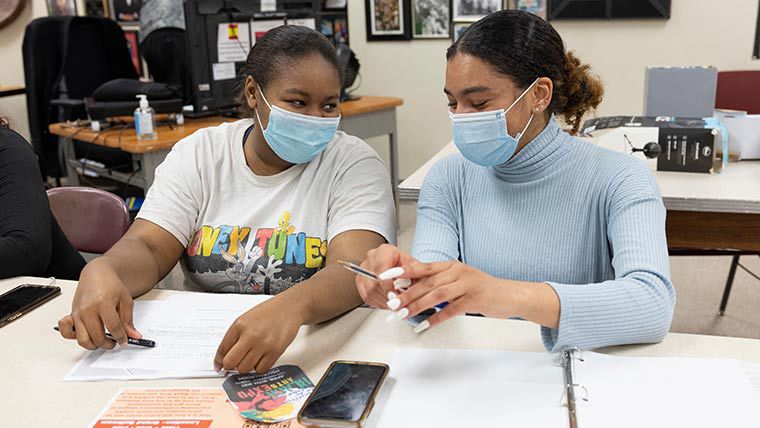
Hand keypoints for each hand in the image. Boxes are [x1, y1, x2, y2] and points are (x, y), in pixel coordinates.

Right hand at [57, 262, 141, 349]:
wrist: (96, 274)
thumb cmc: (110, 285)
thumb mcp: (125, 300)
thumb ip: (128, 320)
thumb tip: (133, 335)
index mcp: (103, 303)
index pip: (113, 327)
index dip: (121, 337)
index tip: (125, 341)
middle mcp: (87, 309)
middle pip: (97, 336)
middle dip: (108, 344)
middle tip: (115, 342)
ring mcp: (77, 313)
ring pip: (83, 339)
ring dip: (94, 345)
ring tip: (103, 341)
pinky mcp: (71, 314)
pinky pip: (66, 331)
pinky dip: (73, 337)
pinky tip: (86, 334)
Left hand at [214, 297, 302, 372]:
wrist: (289, 308)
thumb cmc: (268, 313)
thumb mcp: (246, 319)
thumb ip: (234, 337)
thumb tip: (224, 358)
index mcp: (239, 325)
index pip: (222, 349)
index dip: (219, 360)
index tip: (219, 365)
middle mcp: (250, 335)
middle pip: (231, 362)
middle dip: (231, 365)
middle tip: (236, 362)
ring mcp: (263, 344)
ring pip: (245, 369)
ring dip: (246, 366)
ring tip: (251, 357)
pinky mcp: (276, 351)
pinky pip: (261, 369)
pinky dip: (259, 367)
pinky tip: (262, 357)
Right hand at [356, 244, 416, 308]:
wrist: (403, 267)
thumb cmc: (409, 267)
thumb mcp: (416, 268)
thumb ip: (413, 275)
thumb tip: (408, 286)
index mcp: (385, 251)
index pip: (380, 268)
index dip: (387, 284)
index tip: (395, 296)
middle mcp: (372, 258)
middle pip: (373, 281)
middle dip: (386, 296)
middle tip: (397, 304)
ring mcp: (364, 269)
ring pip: (369, 290)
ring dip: (383, 301)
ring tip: (395, 304)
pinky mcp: (361, 281)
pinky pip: (366, 296)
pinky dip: (378, 303)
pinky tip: (388, 303)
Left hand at [391, 261, 515, 331]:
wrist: (509, 294)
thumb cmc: (481, 289)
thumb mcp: (459, 280)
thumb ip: (438, 283)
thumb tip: (413, 290)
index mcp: (451, 265)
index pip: (423, 266)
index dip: (403, 271)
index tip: (386, 276)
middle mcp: (458, 272)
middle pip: (427, 282)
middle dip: (407, 294)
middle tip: (392, 304)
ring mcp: (467, 285)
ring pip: (436, 295)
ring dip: (417, 306)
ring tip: (403, 315)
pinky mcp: (474, 300)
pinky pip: (451, 310)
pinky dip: (436, 318)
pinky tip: (424, 325)